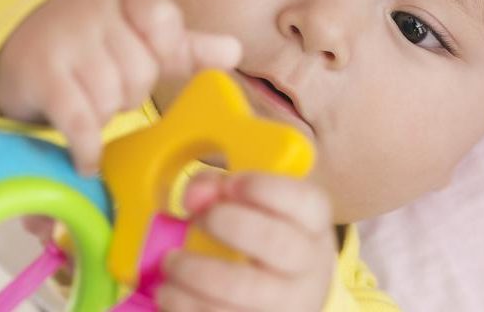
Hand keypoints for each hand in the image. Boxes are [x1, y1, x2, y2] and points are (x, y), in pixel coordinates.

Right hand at [0, 0, 240, 173]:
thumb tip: (234, 51)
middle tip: (109, 91)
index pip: (161, 15)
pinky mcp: (41, 76)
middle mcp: (93, 11)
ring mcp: (65, 41)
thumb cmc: (90, 46)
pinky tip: (87, 158)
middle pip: (141, 70)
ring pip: (112, 98)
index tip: (153, 59)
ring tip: (88, 108)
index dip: (165, 47)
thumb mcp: (135, 37)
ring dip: (104, 117)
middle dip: (130, 93)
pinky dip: (87, 147)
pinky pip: (81, 120)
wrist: (14, 46)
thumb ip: (184, 46)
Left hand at [157, 172, 335, 311]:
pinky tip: (171, 292)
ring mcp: (288, 305)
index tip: (229, 184)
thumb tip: (192, 196)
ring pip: (243, 291)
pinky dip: (183, 305)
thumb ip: (214, 186)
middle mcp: (309, 267)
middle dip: (225, 223)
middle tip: (197, 220)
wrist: (281, 290)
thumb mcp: (245, 203)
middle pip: (277, 243)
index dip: (262, 187)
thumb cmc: (256, 234)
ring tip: (170, 263)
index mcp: (312, 224)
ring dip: (193, 273)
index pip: (305, 201)